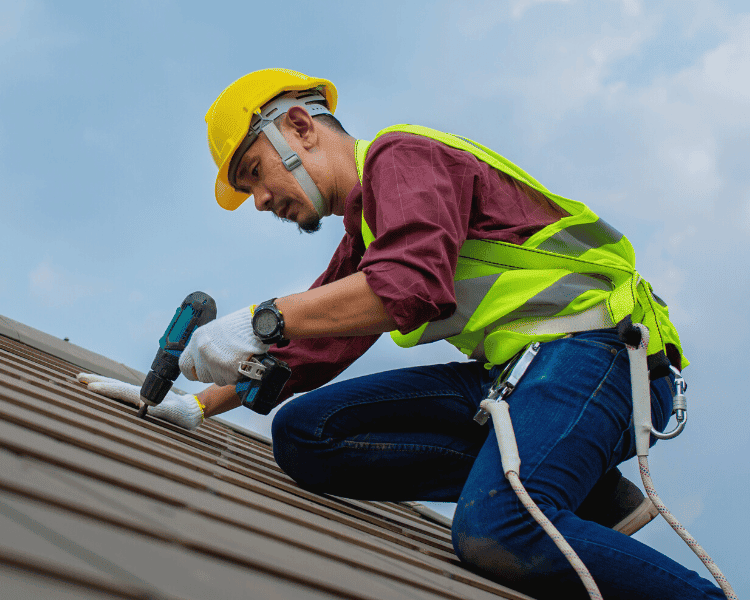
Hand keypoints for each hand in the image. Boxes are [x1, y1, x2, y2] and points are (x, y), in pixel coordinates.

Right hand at [76, 373, 204, 429]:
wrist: (191, 411)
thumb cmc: (181, 415)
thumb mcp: (171, 413)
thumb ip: (159, 409)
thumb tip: (143, 406)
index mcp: (143, 395)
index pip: (120, 391)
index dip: (105, 389)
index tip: (89, 387)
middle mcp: (139, 393)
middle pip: (114, 384)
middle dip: (96, 381)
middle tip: (78, 377)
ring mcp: (139, 395)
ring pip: (116, 387)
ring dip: (101, 383)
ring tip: (85, 380)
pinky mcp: (140, 399)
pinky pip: (121, 393)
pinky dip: (109, 389)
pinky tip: (103, 390)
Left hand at [179, 306, 269, 386]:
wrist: (258, 325)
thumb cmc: (240, 325)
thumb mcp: (215, 330)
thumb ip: (205, 345)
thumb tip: (202, 358)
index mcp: (197, 340)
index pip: (184, 365)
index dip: (193, 371)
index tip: (198, 372)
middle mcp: (202, 352)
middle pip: (202, 376)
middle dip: (213, 373)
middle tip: (225, 364)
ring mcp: (215, 363)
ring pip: (217, 380)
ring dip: (226, 374)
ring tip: (236, 360)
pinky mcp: (229, 371)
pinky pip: (231, 380)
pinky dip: (237, 375)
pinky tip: (243, 362)